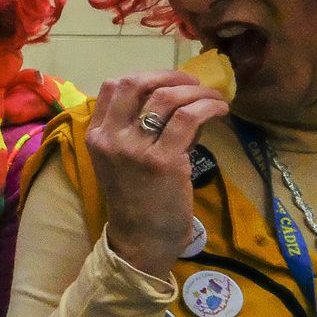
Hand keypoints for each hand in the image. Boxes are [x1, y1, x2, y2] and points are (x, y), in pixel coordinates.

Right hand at [86, 71, 230, 278]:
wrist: (140, 241)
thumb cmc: (136, 200)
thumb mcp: (124, 160)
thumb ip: (140, 129)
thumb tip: (181, 101)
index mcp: (96, 135)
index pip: (112, 86)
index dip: (145, 76)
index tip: (169, 82)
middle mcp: (111, 138)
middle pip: (134, 83)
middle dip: (168, 75)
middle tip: (192, 83)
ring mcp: (135, 149)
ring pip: (166, 97)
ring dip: (195, 90)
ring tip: (213, 97)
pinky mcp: (163, 161)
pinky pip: (188, 118)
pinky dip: (208, 106)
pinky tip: (220, 110)